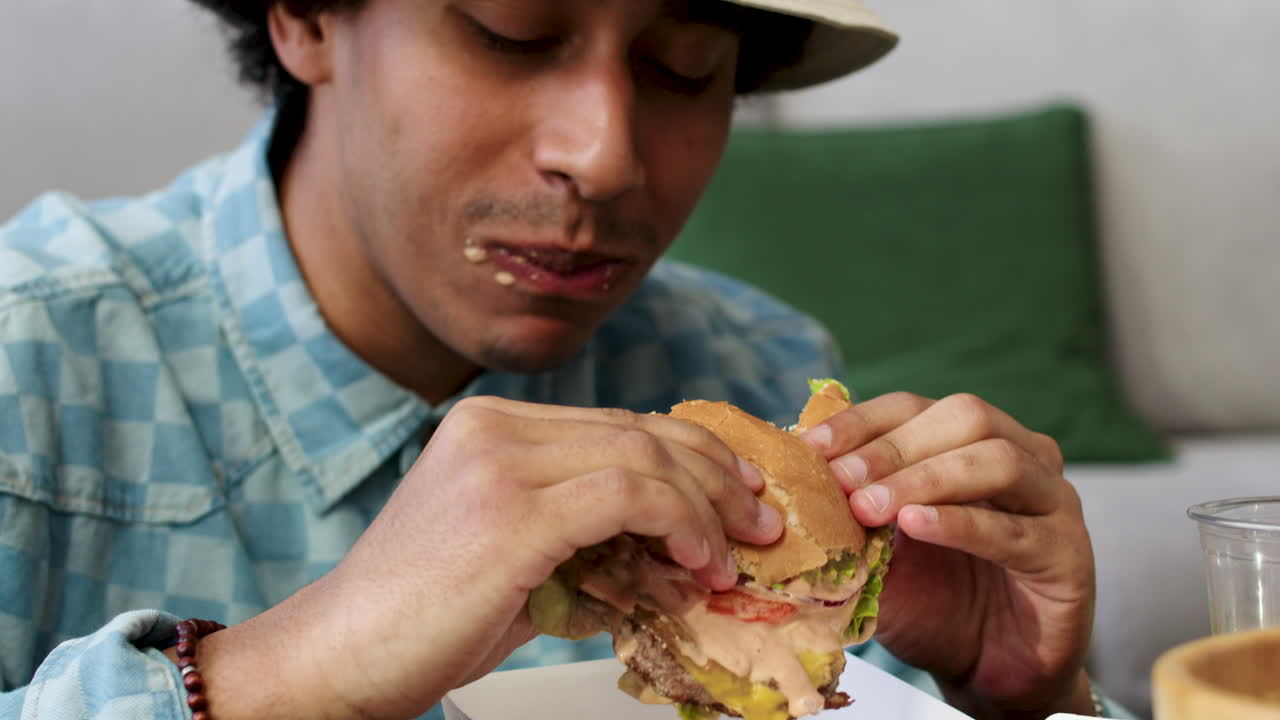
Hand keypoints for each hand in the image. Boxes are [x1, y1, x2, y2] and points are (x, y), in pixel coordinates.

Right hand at [192, 396, 783, 719]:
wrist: (341, 655)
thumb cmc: (421, 618)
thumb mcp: (515, 557)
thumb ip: (584, 535)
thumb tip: (671, 549)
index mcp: (492, 427)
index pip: (619, 423)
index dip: (691, 454)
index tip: (735, 490)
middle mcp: (495, 430)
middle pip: (640, 430)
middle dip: (715, 474)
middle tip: (758, 519)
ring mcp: (500, 464)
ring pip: (643, 456)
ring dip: (706, 506)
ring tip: (734, 553)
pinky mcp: (511, 512)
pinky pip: (628, 496)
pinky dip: (680, 525)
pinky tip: (698, 562)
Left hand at [803, 392, 1096, 718]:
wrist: (987, 670)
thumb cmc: (932, 599)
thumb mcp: (878, 547)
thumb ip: (850, 508)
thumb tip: (792, 471)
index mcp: (971, 441)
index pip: (915, 407)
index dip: (862, 421)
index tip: (812, 448)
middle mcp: (1022, 457)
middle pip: (964, 417)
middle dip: (893, 446)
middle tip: (843, 480)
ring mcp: (1053, 502)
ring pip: (997, 461)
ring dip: (925, 479)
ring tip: (871, 507)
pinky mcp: (1068, 555)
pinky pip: (1014, 529)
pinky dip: (960, 523)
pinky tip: (916, 527)